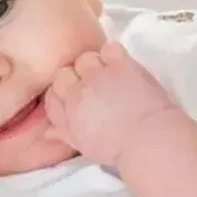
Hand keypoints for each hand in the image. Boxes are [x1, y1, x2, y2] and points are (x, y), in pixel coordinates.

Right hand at [44, 42, 175, 165]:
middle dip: (76, 78)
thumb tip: (49, 130)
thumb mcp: (83, 145)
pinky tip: (121, 65)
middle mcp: (79, 89)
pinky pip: (110, 48)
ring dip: (95, 65)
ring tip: (109, 76)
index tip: (75, 97)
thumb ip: (64, 133)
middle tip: (94, 87)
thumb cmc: (115, 147)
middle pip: (65, 71)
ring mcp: (99, 74)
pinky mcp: (121, 65)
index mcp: (68, 110)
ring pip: (86, 58)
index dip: (64, 92)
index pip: (51, 92)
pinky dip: (114, 54)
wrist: (147, 138)